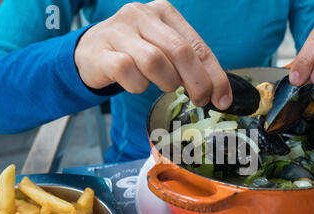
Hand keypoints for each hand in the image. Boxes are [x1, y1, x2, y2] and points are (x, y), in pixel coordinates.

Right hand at [74, 0, 231, 108]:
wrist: (90, 51)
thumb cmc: (135, 51)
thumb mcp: (163, 49)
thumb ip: (188, 65)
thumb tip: (218, 94)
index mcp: (164, 12)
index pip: (197, 45)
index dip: (214, 75)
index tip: (223, 99)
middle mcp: (141, 15)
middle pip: (180, 52)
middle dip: (196, 82)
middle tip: (200, 101)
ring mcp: (119, 31)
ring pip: (154, 61)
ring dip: (165, 82)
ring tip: (161, 84)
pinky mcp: (101, 51)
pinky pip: (127, 72)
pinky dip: (137, 85)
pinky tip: (135, 83)